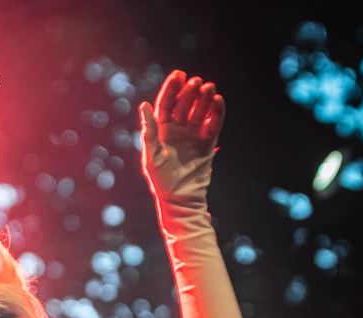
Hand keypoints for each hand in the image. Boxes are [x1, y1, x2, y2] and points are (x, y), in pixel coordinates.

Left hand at [139, 70, 224, 204]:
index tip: (179, 74)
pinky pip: (214, 123)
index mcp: (162, 130)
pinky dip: (217, 112)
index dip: (172, 88)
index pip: (166, 103)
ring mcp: (193, 135)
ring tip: (209, 88)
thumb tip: (144, 105)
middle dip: (190, 92)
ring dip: (204, 99)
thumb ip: (149, 131)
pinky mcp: (207, 143)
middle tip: (196, 82)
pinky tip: (218, 100)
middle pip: (184, 104)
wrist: (180, 199)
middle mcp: (178, 130)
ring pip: (200, 111)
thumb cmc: (162, 180)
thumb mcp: (151, 155)